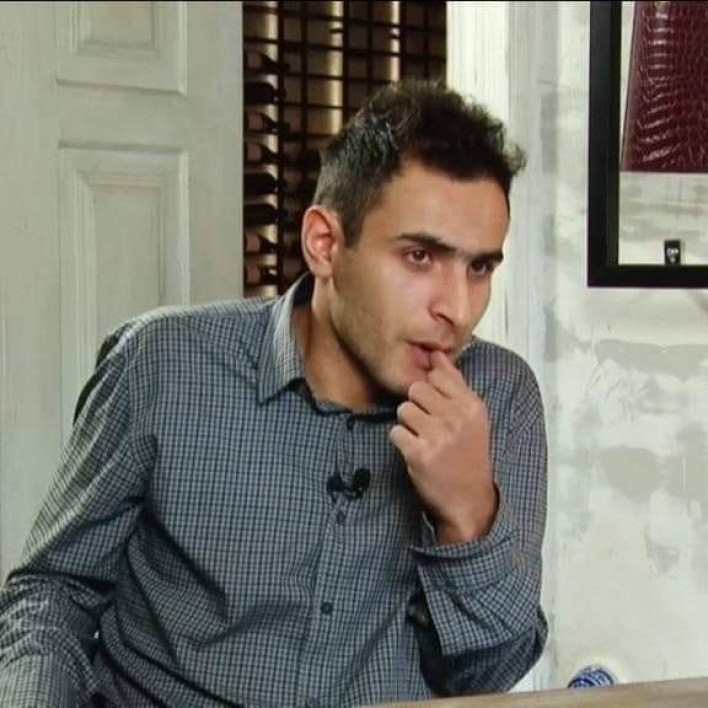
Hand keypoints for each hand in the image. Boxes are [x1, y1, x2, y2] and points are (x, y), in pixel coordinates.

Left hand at [389, 351, 497, 543]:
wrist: (469, 500)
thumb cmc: (468, 455)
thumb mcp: (471, 417)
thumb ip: (454, 384)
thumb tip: (436, 354)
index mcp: (472, 406)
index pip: (438, 376)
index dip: (431, 390)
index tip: (437, 407)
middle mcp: (456, 418)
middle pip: (416, 389)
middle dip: (417, 405)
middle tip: (427, 425)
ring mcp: (438, 436)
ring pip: (403, 409)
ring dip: (408, 424)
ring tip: (423, 439)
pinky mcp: (419, 454)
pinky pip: (395, 432)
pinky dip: (401, 442)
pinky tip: (415, 451)